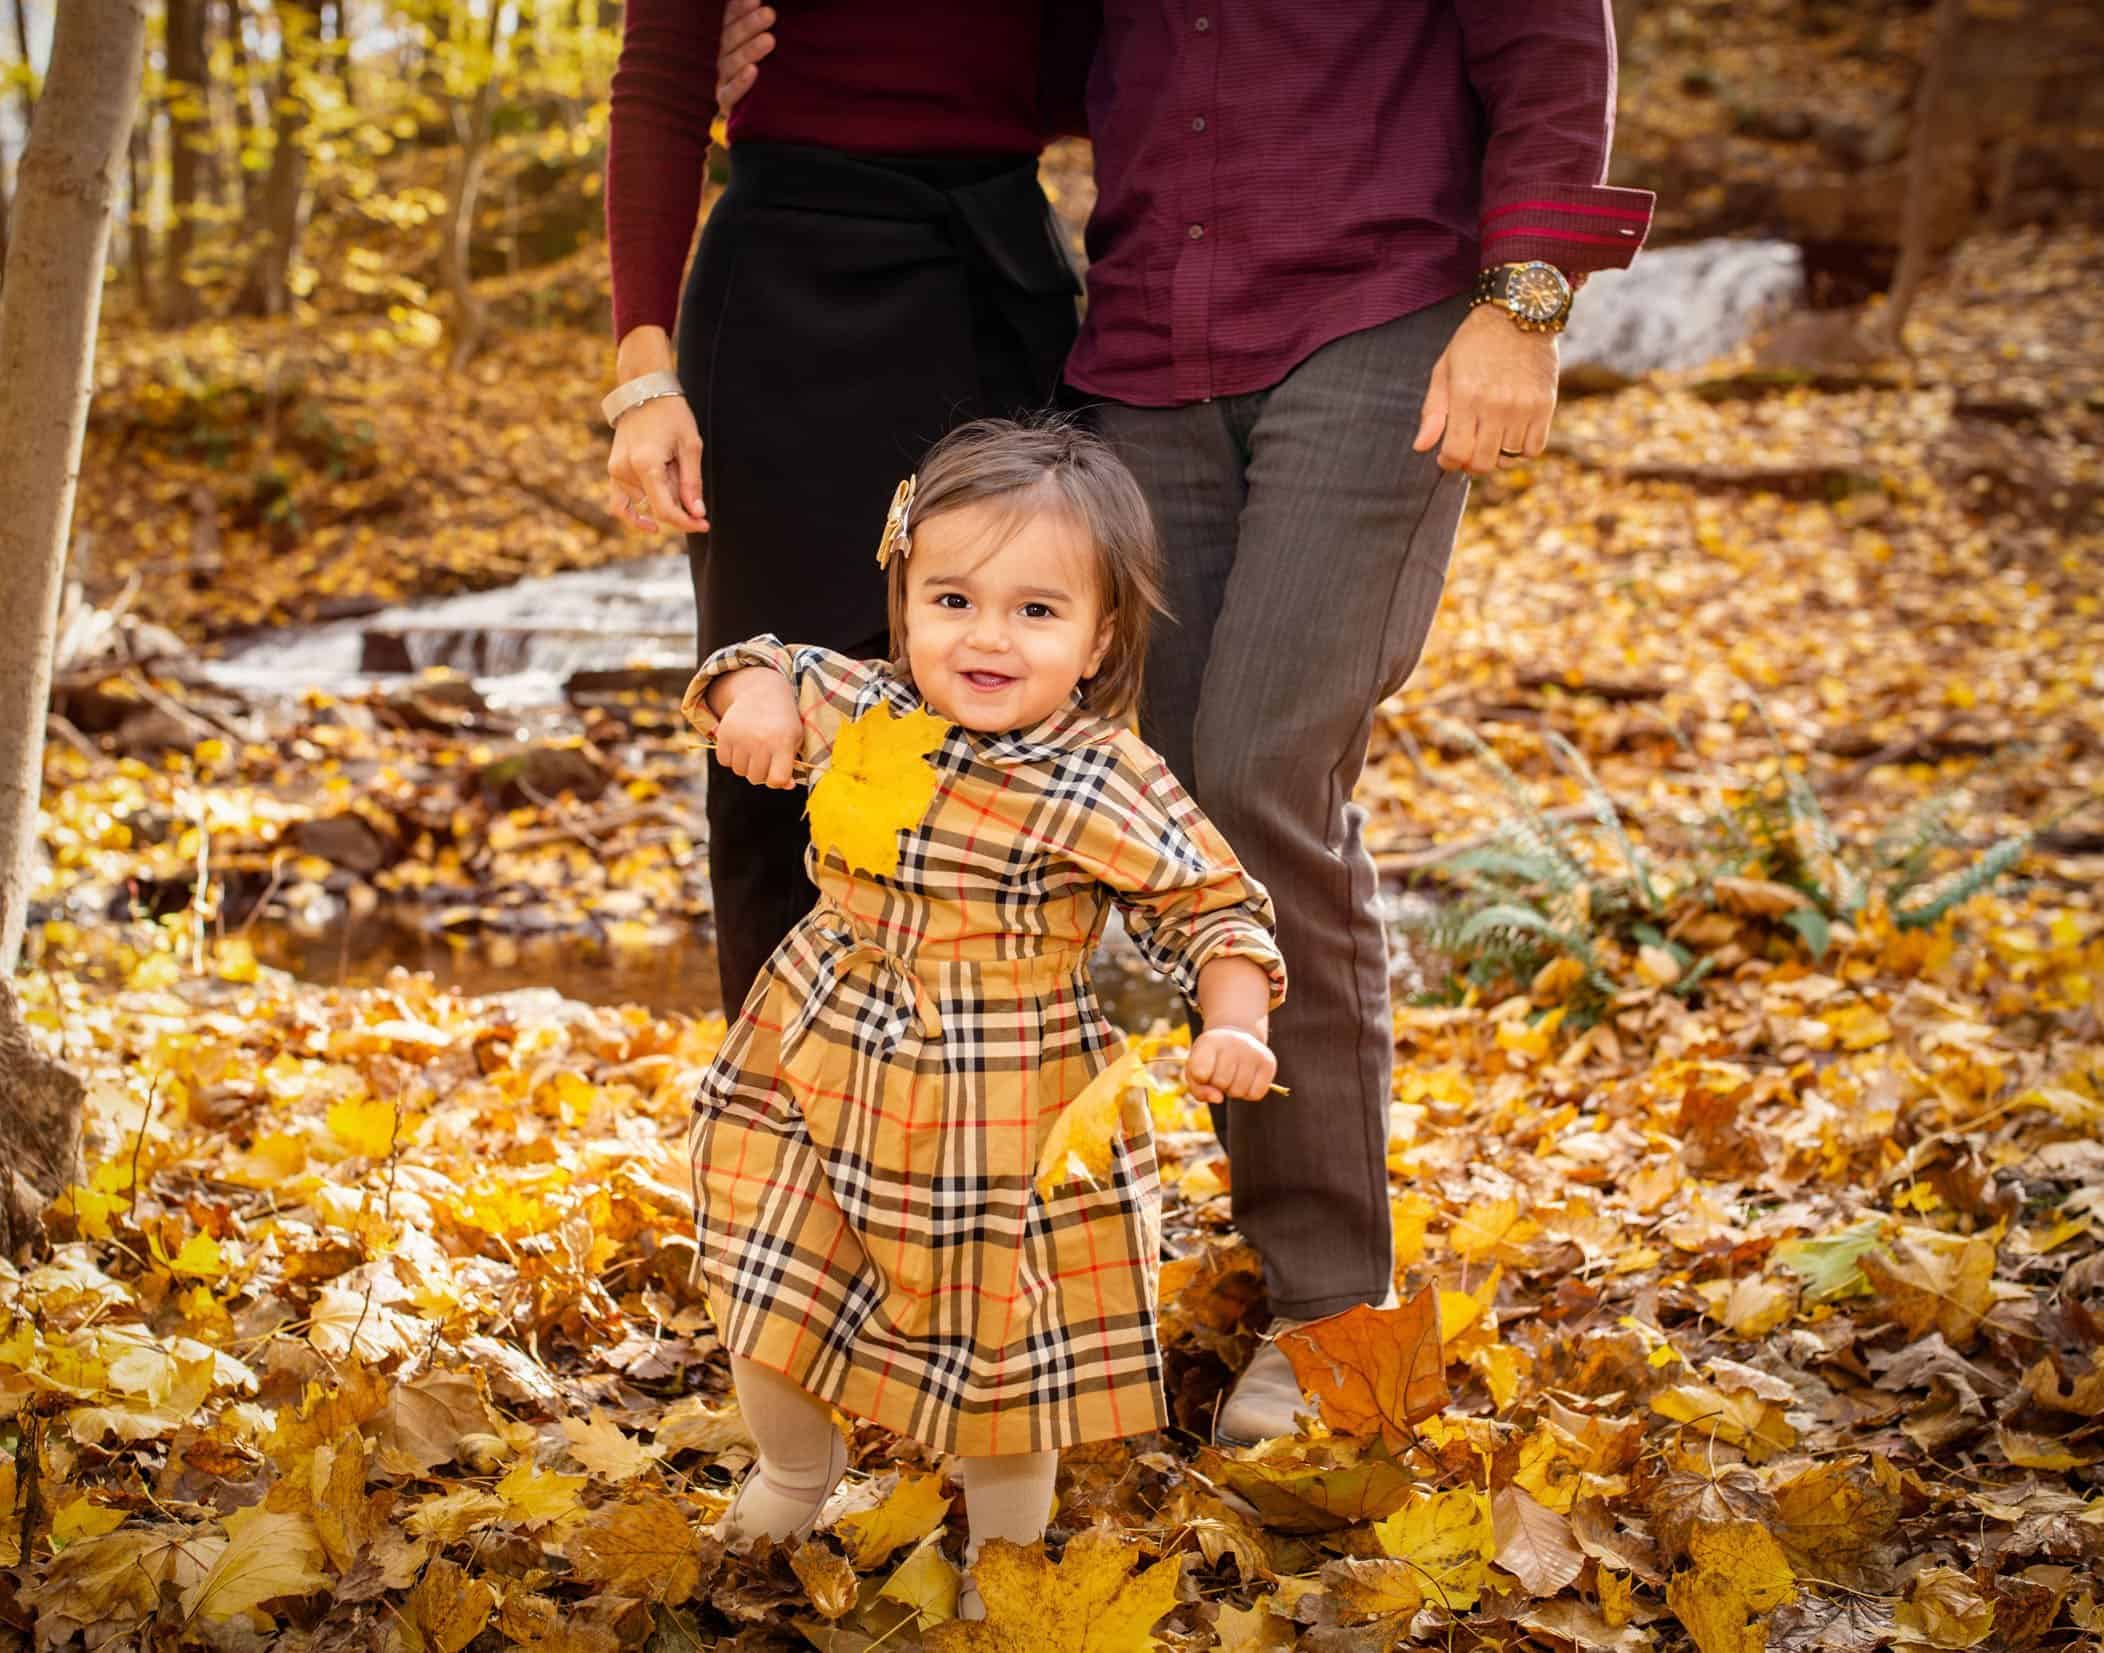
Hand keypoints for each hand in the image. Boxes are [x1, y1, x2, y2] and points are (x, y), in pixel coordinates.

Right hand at [607, 393, 707, 534]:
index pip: (665, 510)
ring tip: (673, 472)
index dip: (687, 523)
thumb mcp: (690, 446)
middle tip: (692, 485)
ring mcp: (616, 471)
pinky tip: (649, 522)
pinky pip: (619, 503)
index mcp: (646, 464)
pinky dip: (634, 513)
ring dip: (663, 497)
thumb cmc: (672, 415)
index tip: (704, 525)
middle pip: (656, 507)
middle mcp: (625, 471)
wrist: (645, 392)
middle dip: (680, 506)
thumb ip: (692, 483)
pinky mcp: (613, 470)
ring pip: (644, 504)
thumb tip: (697, 514)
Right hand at [710, 670, 801, 787]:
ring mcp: (740, 738)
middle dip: (762, 772)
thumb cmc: (782, 721)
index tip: (779, 773)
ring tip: (753, 749)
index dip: (778, 781)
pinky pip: (724, 761)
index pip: (777, 779)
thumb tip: (786, 786)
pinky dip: (731, 758)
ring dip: (746, 765)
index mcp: (783, 743)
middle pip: (756, 778)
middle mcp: (760, 741)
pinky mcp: (724, 734)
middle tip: (766, 757)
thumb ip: (792, 764)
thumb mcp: (795, 739)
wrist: (761, 692)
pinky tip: (741, 744)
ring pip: (739, 771)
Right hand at [716, 0, 774, 115]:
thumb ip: (767, 26)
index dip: (741, 7)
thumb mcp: (769, 46)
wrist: (759, 115)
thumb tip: (774, 8)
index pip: (732, 17)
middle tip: (770, 14)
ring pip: (732, 62)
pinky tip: (753, 71)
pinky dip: (741, 82)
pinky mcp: (726, 100)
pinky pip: (731, 92)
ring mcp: (725, 77)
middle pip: (732, 36)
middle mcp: (726, 54)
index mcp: (734, 37)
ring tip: (769, 40)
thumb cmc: (770, 72)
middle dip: (750, 24)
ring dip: (750, 50)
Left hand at [1186, 1026, 1276, 1104]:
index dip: (1200, 1078)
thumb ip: (1199, 1089)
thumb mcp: (1195, 1070)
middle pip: (1221, 1083)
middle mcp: (1233, 1043)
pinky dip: (1249, 1093)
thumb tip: (1219, 1099)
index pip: (1200, 1073)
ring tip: (1234, 1074)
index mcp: (1209, 1042)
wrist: (1236, 1037)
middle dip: (1219, 1084)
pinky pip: (1256, 1094)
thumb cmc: (1211, 1059)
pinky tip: (1246, 1079)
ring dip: (1234, 1090)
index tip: (1204, 1066)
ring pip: (1238, 1091)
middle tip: (1221, 1069)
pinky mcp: (1268, 1062)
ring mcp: (1253, 1051)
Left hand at [1412, 304, 1559, 475]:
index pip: (1456, 453)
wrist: (1519, 314)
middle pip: (1483, 463)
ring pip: (1508, 458)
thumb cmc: (1474, 343)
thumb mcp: (1444, 370)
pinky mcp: (1545, 406)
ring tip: (1490, 437)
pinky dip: (1522, 451)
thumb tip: (1421, 448)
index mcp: (1466, 396)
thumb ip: (1433, 411)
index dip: (1449, 462)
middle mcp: (1496, 405)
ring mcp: (1523, 407)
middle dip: (1470, 463)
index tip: (1447, 455)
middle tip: (1469, 448)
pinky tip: (1511, 436)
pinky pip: (1534, 449)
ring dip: (1496, 455)